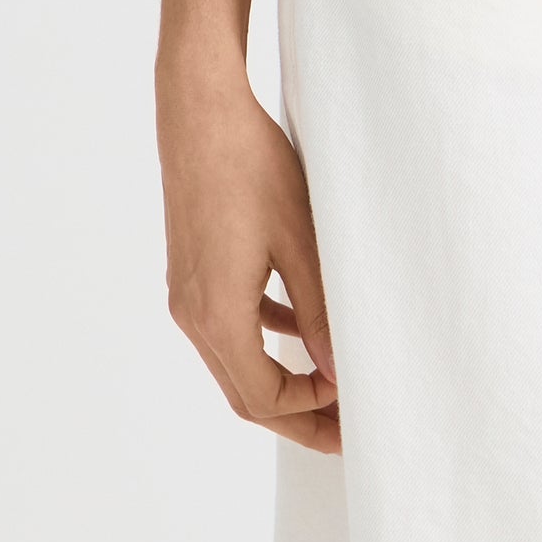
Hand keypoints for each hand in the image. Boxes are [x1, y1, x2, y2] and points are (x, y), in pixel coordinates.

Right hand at [156, 64, 340, 450]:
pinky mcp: (192, 270)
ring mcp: (188, 293)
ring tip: (331, 387)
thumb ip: (318, 308)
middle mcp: (193, 314)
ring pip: (236, 361)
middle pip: (245, 392)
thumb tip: (337, 371)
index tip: (354, 402)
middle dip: (298, 414)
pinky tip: (299, 324)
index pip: (262, 397)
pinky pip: (229, 323)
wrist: (200, 111)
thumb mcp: (299, 238)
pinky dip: (264, 336)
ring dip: (281, 379)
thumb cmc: (252, 165)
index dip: (310, 411)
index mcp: (216, 314)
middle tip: (346, 430)